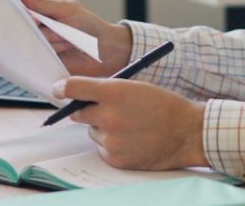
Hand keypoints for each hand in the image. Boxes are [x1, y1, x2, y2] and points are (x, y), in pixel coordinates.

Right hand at [19, 0, 132, 76]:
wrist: (102, 51)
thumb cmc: (88, 25)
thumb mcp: (66, 8)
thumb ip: (42, 2)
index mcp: (43, 0)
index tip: (13, 0)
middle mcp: (38, 18)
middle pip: (20, 16)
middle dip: (34, 21)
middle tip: (44, 22)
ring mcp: (38, 36)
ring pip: (29, 34)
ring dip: (50, 36)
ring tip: (66, 36)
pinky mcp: (41, 53)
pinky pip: (35, 50)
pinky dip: (51, 48)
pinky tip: (64, 47)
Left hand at [53, 77, 206, 169]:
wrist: (186, 133)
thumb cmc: (163, 106)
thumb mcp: (135, 87)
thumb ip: (107, 89)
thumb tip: (82, 94)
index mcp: (114, 92)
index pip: (74, 88)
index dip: (62, 88)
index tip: (58, 89)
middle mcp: (108, 116)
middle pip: (78, 112)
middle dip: (85, 109)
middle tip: (101, 108)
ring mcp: (111, 139)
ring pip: (93, 131)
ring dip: (103, 127)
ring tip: (130, 125)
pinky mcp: (114, 158)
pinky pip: (102, 148)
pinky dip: (112, 144)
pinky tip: (132, 139)